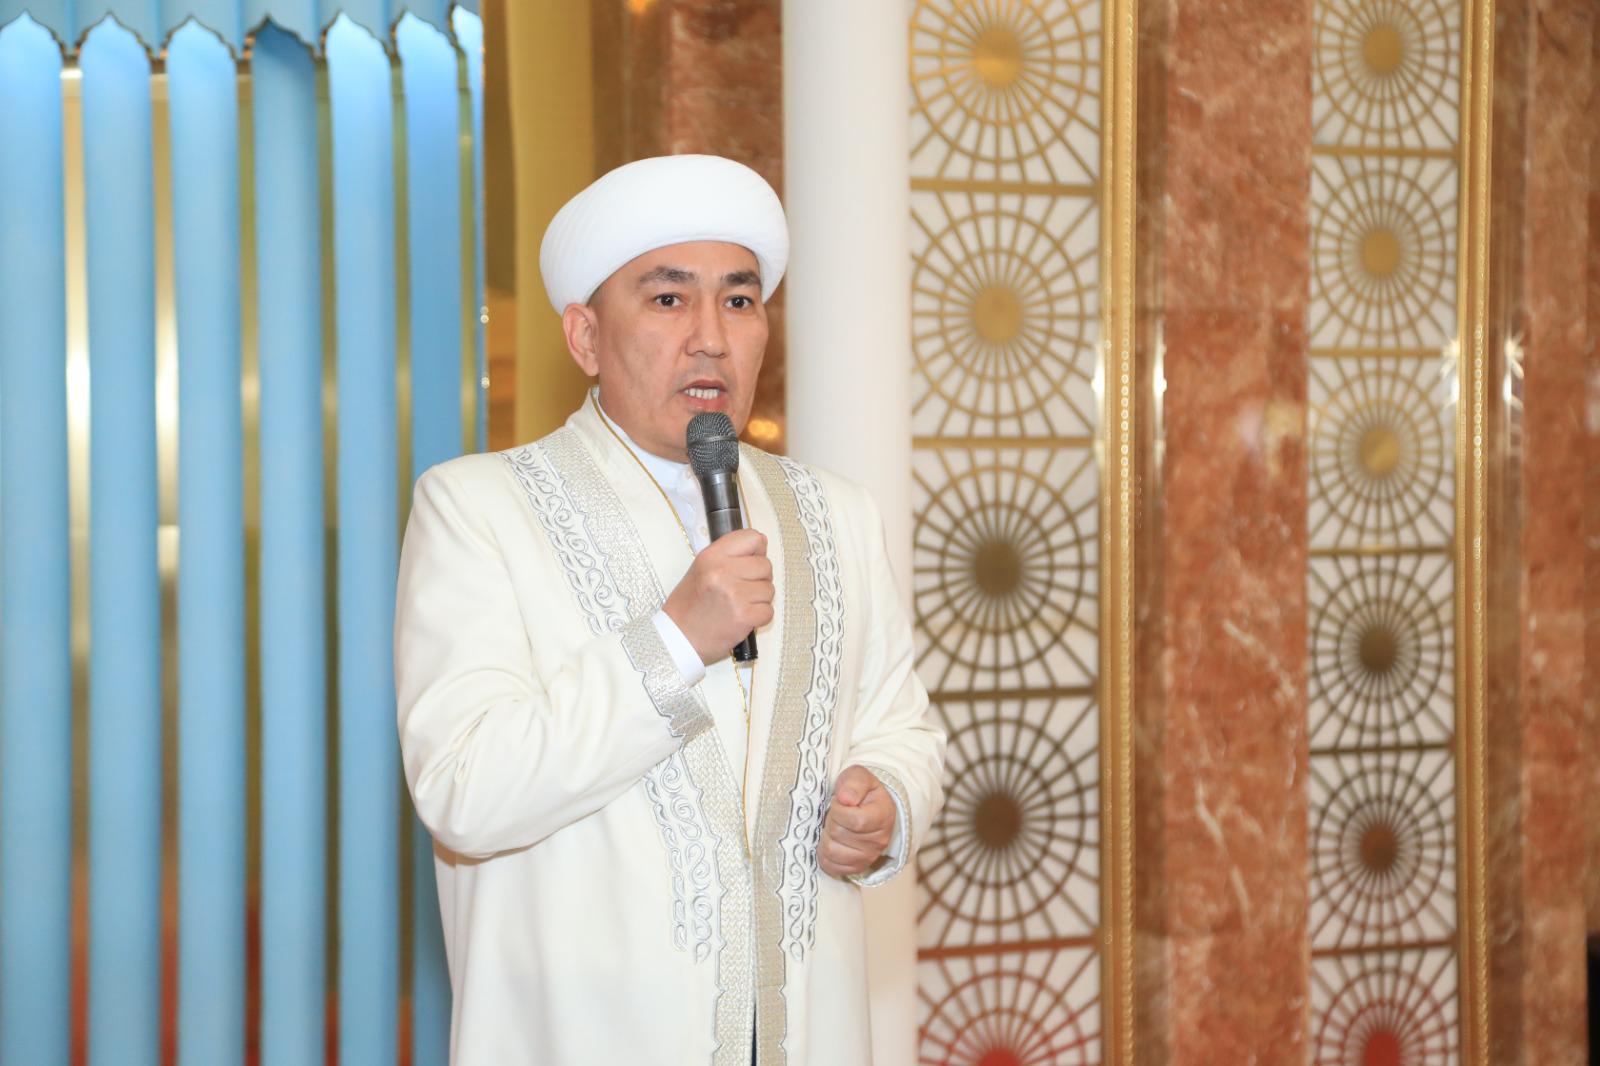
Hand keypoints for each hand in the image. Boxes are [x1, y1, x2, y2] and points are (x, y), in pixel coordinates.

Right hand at [662, 528, 774, 663]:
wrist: (678, 637)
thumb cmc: (690, 604)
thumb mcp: (702, 568)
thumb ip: (729, 555)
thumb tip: (762, 545)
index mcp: (712, 556)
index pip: (753, 538)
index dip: (757, 552)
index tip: (749, 563)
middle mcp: (722, 572)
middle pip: (766, 565)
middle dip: (759, 579)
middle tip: (741, 589)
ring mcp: (734, 595)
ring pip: (769, 589)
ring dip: (759, 599)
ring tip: (738, 605)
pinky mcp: (744, 616)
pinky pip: (768, 611)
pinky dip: (759, 616)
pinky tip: (742, 617)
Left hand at [818, 766, 895, 878]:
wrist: (869, 807)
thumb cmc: (862, 791)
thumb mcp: (859, 777)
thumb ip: (854, 783)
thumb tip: (845, 798)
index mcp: (883, 816)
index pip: (856, 821)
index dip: (839, 810)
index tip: (839, 801)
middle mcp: (879, 841)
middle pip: (839, 835)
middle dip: (831, 820)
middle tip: (836, 813)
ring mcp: (868, 857)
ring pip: (831, 852)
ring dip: (826, 836)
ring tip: (834, 826)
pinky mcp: (855, 868)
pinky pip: (830, 866)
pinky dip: (824, 853)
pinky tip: (831, 840)